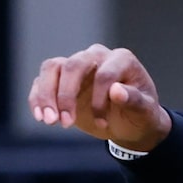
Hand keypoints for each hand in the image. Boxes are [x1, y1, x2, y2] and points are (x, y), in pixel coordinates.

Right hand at [26, 44, 172, 149]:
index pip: (104, 74)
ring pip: (51, 68)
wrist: (131, 122)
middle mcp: (96, 57)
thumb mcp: (146, 112)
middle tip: (64, 124)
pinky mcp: (62, 80)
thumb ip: (134, 100)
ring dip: (46, 95)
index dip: (100, 100)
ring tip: (49, 121)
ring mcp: (77, 66)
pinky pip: (42, 81)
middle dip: (66, 96)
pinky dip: (37, 99)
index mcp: (121, 60)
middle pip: (72, 66)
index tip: (102, 125)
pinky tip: (40, 118)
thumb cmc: (141, 114)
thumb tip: (116, 91)